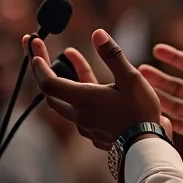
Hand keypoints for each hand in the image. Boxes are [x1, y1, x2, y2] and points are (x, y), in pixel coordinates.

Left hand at [27, 30, 169, 149]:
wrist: (148, 149)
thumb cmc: (141, 113)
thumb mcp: (131, 79)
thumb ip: (113, 56)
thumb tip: (98, 33)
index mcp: (84, 100)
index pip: (48, 83)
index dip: (38, 65)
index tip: (34, 47)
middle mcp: (79, 115)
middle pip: (50, 92)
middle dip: (41, 68)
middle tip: (38, 48)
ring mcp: (86, 126)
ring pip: (65, 99)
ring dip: (64, 77)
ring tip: (70, 53)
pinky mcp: (95, 133)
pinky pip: (79, 109)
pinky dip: (78, 91)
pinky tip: (91, 80)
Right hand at [137, 22, 182, 143]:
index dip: (173, 57)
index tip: (157, 49)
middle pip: (177, 84)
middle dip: (159, 77)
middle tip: (140, 70)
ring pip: (174, 102)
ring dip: (158, 95)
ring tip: (141, 89)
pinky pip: (179, 123)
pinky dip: (165, 117)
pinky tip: (151, 111)